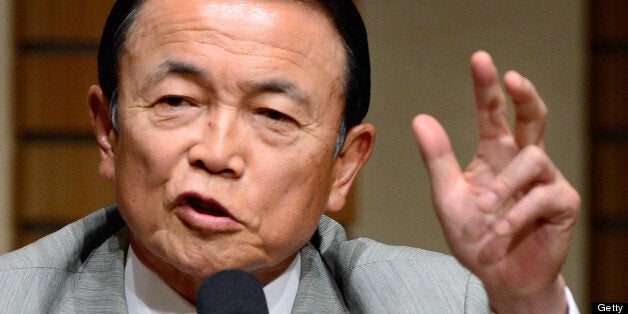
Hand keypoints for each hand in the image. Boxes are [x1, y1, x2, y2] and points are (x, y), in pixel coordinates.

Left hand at [413, 51, 579, 312]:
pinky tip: (499, 233)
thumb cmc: (474, 235)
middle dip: (525, 95)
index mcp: (494, 154)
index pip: (492, 113)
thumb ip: (438, 159)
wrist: (498, 276)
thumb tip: (420, 118)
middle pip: (532, 117)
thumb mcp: (448, 197)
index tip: (480, 59)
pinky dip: (517, 215)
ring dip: (505, 186)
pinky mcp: (562, 204)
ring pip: (533, 160)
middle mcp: (521, 161)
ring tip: (484, 212)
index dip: (487, 87)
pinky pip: (543, 197)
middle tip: (513, 78)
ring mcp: (545, 180)